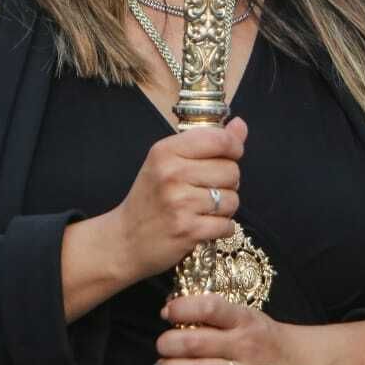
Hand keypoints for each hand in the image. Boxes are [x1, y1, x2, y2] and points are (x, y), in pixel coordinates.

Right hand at [106, 118, 245, 283]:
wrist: (125, 240)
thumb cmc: (150, 198)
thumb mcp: (168, 162)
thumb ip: (206, 142)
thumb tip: (240, 125)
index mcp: (166, 151)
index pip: (218, 140)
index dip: (234, 146)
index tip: (231, 154)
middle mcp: (172, 174)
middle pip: (231, 171)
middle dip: (227, 182)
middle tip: (207, 189)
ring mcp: (180, 203)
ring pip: (233, 199)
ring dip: (225, 208)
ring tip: (203, 209)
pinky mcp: (188, 231)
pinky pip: (227, 224)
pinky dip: (221, 227)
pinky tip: (204, 225)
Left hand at [155, 293, 302, 364]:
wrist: (305, 364)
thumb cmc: (266, 337)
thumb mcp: (247, 316)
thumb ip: (216, 314)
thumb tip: (174, 306)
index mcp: (244, 319)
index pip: (210, 307)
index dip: (183, 309)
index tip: (167, 312)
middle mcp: (245, 344)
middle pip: (198, 342)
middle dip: (170, 344)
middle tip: (161, 346)